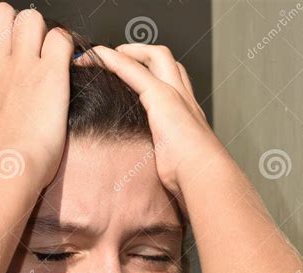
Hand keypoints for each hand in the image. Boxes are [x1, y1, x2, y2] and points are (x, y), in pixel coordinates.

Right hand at [0, 2, 73, 188]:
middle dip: (14, 27)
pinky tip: (66, 69)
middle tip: (25, 53)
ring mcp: (22, 67)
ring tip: (48, 59)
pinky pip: (61, 40)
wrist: (0, 176)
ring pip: (31, 19)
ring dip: (42, 35)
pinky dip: (66, 49)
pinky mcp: (50, 75)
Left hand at [75, 44, 225, 217]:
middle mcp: (184, 99)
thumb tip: (161, 190)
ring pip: (154, 56)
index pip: (172, 84)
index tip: (132, 78)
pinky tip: (97, 57)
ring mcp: (175, 94)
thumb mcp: (177, 170)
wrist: (205, 177)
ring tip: (102, 55)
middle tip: (117, 58)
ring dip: (126, 52)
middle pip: (166, 61)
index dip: (152, 75)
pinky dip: (114, 60)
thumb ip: (167, 167)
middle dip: (142, 54)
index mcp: (188, 116)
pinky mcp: (161, 97)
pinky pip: (132, 69)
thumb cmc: (194, 182)